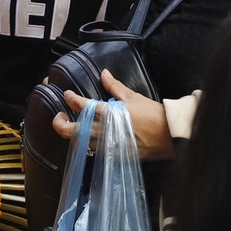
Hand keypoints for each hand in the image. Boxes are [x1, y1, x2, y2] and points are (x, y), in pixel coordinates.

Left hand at [50, 69, 174, 159]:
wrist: (170, 137)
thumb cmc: (153, 115)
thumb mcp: (133, 97)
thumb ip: (115, 87)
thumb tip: (104, 74)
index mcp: (108, 114)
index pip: (81, 106)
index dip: (71, 99)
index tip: (68, 95)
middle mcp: (104, 132)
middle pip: (73, 132)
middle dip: (60, 124)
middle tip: (59, 116)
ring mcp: (108, 147)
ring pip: (81, 143)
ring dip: (73, 134)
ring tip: (73, 126)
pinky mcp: (114, 156)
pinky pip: (94, 151)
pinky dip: (88, 144)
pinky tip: (89, 138)